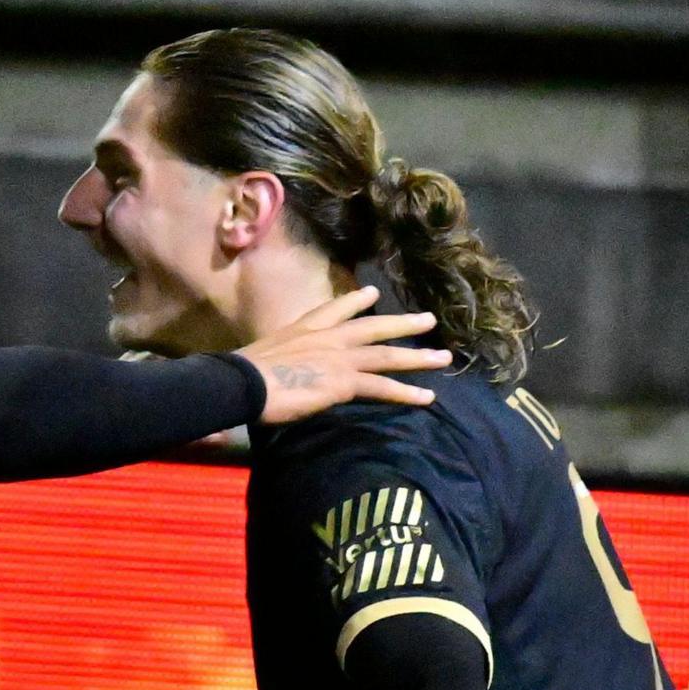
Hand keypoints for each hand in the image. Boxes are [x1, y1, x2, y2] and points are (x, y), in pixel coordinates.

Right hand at [237, 285, 448, 422]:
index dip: (356, 301)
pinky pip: (383, 387)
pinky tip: (427, 397)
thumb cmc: (245, 374)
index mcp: (304, 328)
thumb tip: (280, 372)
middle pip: (373, 327)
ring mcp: (339, 358)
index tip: (373, 292)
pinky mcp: (344, 382)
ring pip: (387, 355)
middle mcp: (327, 337)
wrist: (244, 383)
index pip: (334, 309)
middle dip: (402, 323)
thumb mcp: (264, 355)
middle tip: (428, 319)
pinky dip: (407, 393)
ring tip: (444, 357)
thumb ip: (283, 359)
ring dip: (418, 357)